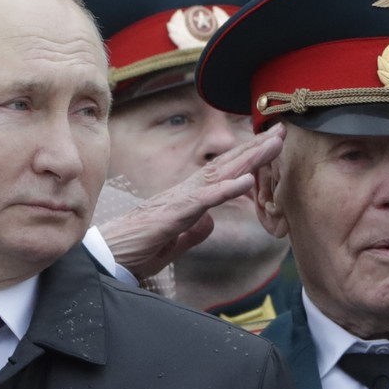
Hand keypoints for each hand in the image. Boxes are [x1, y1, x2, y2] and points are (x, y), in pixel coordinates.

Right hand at [98, 124, 284, 281]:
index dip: (248, 159)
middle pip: (226, 166)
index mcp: (188, 198)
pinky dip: (226, 189)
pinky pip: (204, 200)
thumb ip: (193, 232)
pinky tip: (247, 180)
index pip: (223, 174)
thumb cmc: (135, 249)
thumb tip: (209, 222)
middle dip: (256, 148)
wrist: (106, 258)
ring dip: (249, 159)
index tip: (271, 145)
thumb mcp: (173, 243)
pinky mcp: (173, 215)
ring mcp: (180, 200)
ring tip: (273, 144)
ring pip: (220, 174)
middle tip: (282, 130)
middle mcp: (186, 192)